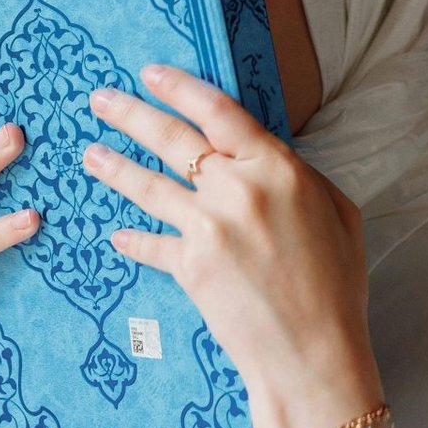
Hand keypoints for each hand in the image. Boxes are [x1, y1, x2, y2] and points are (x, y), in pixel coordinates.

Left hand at [86, 65, 396, 427]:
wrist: (315, 354)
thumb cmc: (336, 284)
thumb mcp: (336, 210)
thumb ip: (297, 176)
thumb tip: (266, 157)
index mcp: (278, 166)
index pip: (219, 111)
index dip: (181, 87)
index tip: (151, 73)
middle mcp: (238, 188)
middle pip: (173, 139)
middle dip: (131, 114)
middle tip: (100, 98)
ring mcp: (209, 227)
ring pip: (149, 186)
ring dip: (115, 167)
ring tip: (90, 154)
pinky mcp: (189, 267)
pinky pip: (151, 243)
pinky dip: (133, 238)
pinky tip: (116, 233)